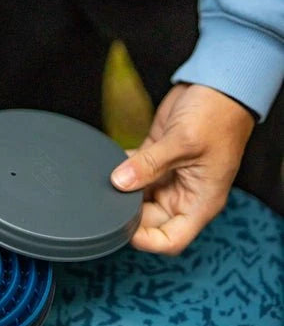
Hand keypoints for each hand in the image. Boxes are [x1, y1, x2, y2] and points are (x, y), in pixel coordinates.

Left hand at [111, 83, 254, 254]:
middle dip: (128, 213)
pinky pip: (133, 173)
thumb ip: (150, 165)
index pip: (171, 239)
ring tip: (106, 182)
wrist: (218, 85)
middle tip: (109, 200)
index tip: (123, 228)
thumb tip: (119, 182)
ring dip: (122, 192)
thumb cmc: (218, 115)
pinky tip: (109, 164)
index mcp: (200, 201)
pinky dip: (120, 170)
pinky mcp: (155, 159)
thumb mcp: (185, 142)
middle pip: (149, 220)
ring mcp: (168, 177)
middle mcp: (183, 194)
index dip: (146, 240)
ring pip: (138, 197)